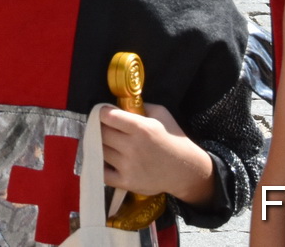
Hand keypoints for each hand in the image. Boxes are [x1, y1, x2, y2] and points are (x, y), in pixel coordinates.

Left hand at [98, 104, 213, 204]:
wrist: (185, 170)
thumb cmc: (173, 139)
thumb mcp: (162, 114)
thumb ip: (141, 106)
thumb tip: (120, 103)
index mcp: (140, 128)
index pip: (108, 116)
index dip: (102, 112)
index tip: (103, 112)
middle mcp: (132, 147)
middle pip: (100, 133)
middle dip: (99, 127)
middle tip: (103, 127)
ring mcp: (128, 166)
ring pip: (99, 150)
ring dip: (99, 145)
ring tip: (105, 142)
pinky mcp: (126, 182)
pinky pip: (102, 172)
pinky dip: (99, 165)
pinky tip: (104, 159)